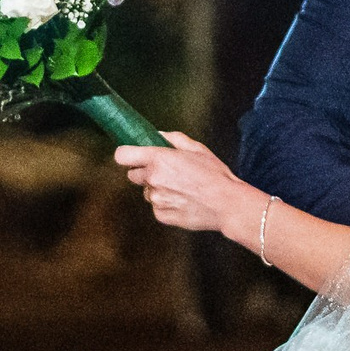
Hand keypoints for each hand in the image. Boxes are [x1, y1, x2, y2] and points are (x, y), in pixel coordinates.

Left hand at [115, 133, 259, 236]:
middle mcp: (153, 179)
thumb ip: (173, 139)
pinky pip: (156, 207)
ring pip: (147, 192)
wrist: (227, 204)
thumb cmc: (215, 174)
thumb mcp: (197, 149)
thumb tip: (158, 135)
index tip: (134, 156)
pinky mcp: (161, 215)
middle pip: (132, 175)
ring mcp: (156, 199)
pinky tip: (183, 200)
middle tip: (165, 172)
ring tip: (181, 188)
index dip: (127, 155)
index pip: (122, 156)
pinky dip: (165, 204)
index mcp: (159, 159)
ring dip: (157, 189)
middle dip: (145, 173)